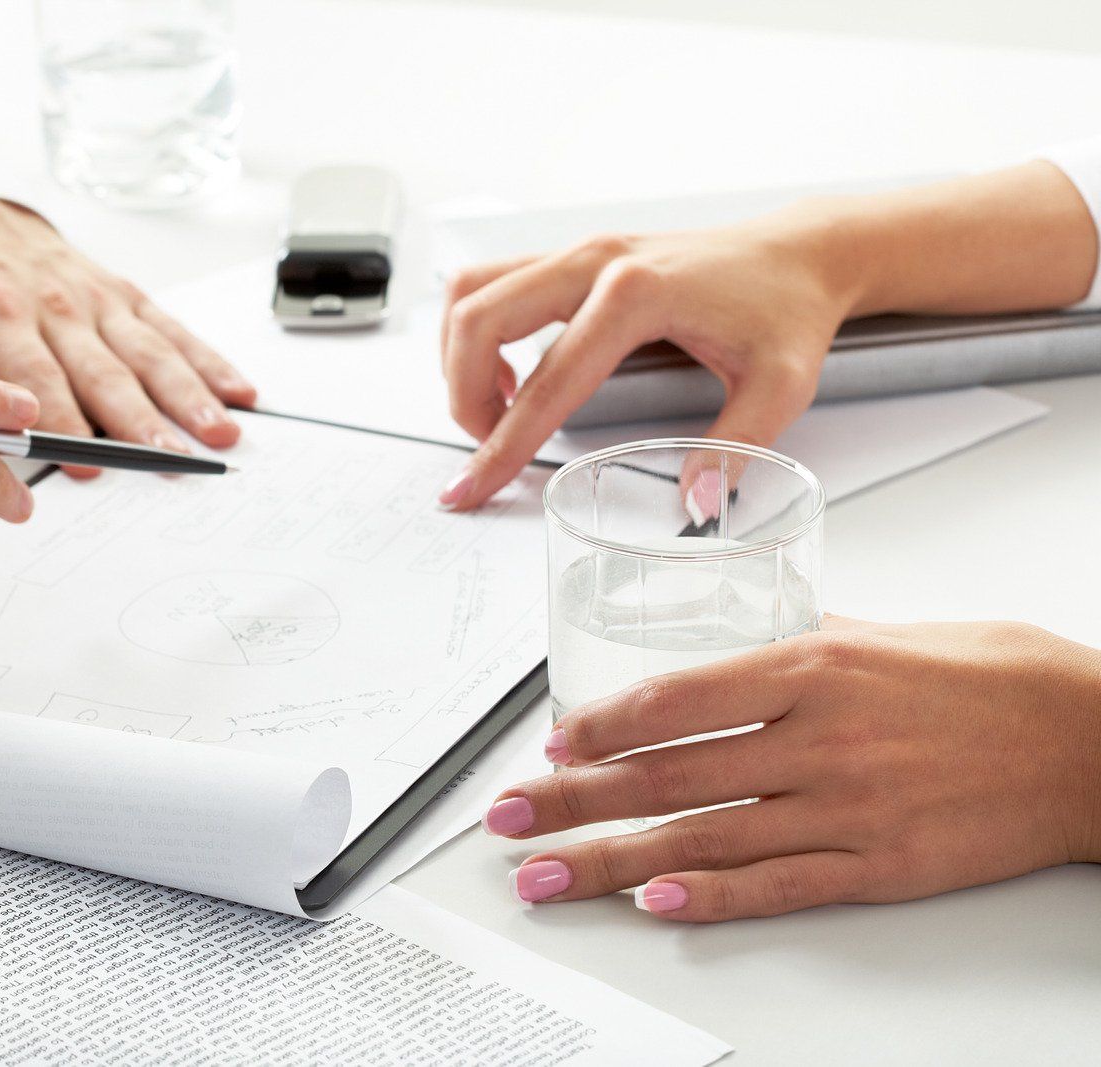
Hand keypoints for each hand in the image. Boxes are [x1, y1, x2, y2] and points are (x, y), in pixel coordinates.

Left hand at [0, 197, 255, 472]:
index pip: (31, 375)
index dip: (59, 420)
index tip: (85, 462)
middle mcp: (54, 302)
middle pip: (103, 370)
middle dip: (140, 419)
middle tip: (171, 461)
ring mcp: (96, 299)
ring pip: (148, 352)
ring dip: (187, 394)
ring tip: (219, 431)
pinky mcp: (123, 296)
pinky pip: (171, 329)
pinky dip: (208, 360)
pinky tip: (238, 391)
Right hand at [438, 217, 845, 512]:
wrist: (800, 251)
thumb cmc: (787, 308)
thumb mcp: (780, 386)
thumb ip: (735, 448)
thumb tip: (696, 507)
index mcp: (637, 292)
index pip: (547, 382)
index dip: (503, 444)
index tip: (472, 486)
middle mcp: (595, 260)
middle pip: (480, 320)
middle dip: (465, 397)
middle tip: (489, 449)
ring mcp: (579, 250)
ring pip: (472, 292)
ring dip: (462, 358)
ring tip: (498, 410)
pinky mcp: (574, 255)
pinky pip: (492, 282)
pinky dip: (479, 330)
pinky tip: (513, 373)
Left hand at [482, 617, 1100, 921]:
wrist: (1095, 741)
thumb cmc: (997, 677)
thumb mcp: (886, 632)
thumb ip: (802, 643)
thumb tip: (737, 651)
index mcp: (812, 666)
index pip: (674, 699)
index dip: (600, 726)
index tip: (552, 743)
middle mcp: (816, 737)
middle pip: (665, 774)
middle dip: (571, 798)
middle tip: (507, 818)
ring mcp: (846, 808)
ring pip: (701, 836)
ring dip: (608, 859)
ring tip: (542, 876)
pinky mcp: (881, 867)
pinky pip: (777, 886)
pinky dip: (708, 897)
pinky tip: (650, 904)